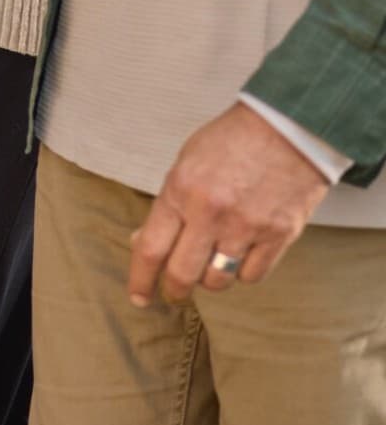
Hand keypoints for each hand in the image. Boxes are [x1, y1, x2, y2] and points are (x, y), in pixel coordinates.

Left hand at [128, 102, 332, 305]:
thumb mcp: (186, 162)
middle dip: (174, 290)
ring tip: (209, 265)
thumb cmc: (231, 141)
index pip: (151, 248)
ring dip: (209, 280)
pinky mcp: (279, 236)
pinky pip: (252, 275)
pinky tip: (239, 257)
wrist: (286, 128)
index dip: (140, 279)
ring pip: (218, 279)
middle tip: (172, 294)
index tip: (138, 296)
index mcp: (180, 191)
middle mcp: (211, 213)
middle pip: (183, 274)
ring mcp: (247, 227)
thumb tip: (145, 240)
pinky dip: (242, 272)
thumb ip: (168, 204)